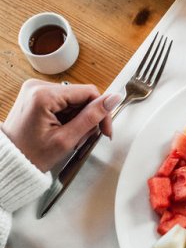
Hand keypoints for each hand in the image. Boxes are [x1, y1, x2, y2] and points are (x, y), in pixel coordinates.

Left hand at [1, 79, 120, 171]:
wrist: (9, 161)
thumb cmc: (31, 155)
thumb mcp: (66, 139)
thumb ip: (92, 117)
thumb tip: (113, 99)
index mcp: (43, 95)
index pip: (89, 92)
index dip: (102, 111)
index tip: (105, 130)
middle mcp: (38, 86)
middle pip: (81, 96)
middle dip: (88, 118)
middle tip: (83, 138)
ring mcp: (36, 90)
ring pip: (74, 100)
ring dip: (79, 119)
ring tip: (71, 137)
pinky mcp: (36, 95)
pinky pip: (64, 102)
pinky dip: (69, 117)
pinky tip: (64, 130)